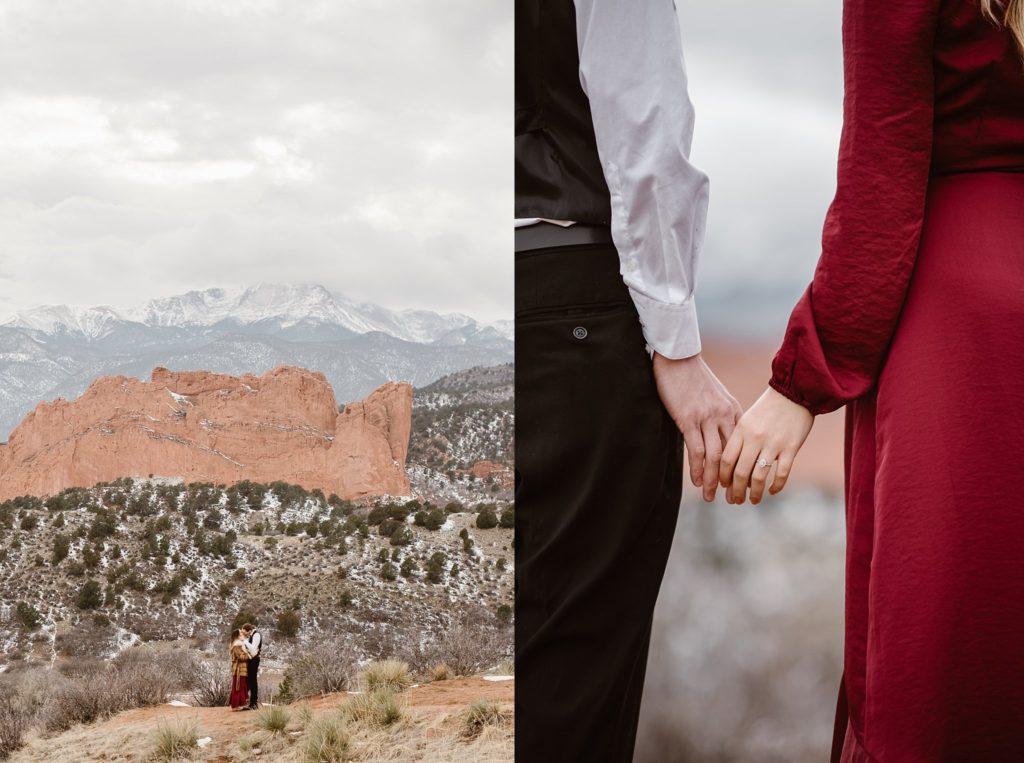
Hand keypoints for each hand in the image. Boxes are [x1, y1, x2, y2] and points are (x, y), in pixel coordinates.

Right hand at [652, 351, 742, 500]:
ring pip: (716, 456)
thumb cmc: (693, 377)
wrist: (678, 358)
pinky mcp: (688, 419)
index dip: (744, 467)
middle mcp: (724, 416)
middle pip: (733, 454)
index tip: (744, 484)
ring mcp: (706, 418)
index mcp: (733, 411)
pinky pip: (696, 449)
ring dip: (714, 480)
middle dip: (733, 479)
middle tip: (733, 498)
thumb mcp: (715, 396)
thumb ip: (720, 415)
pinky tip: (698, 481)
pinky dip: (698, 468)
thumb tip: (719, 434)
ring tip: (712, 497)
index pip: (742, 445)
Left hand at [720, 386, 812, 504]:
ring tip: (752, 501)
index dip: (723, 476)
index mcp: (741, 430)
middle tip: (735, 501)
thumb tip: (730, 464)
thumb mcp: (747, 419)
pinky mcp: (791, 447)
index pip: (725, 459)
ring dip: (754, 493)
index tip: (723, 486)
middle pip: (739, 472)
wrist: (794, 392)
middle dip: (735, 491)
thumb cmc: (768, 407)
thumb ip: (739, 439)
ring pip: (759, 476)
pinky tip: (772, 491)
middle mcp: (755, 438)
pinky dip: (776, 486)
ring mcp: (773, 444)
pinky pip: (781, 473)